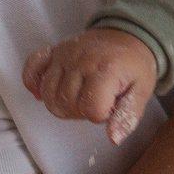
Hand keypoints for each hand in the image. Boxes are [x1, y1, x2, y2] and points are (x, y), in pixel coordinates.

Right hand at [24, 29, 161, 143]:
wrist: (128, 34)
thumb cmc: (135, 66)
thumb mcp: (141, 92)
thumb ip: (127, 116)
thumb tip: (113, 139)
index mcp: (105, 71)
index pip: (91, 110)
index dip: (100, 115)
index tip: (110, 106)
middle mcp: (81, 61)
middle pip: (66, 104)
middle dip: (80, 112)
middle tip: (94, 103)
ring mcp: (64, 54)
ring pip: (48, 93)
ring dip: (60, 104)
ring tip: (77, 98)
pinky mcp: (54, 50)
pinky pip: (32, 67)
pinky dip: (32, 82)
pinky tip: (42, 93)